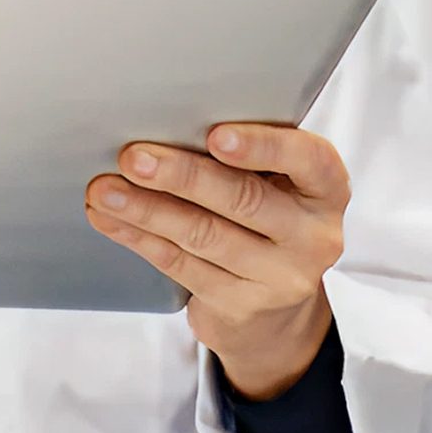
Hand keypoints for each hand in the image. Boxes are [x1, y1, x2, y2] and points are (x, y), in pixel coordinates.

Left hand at [83, 123, 348, 399]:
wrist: (275, 312)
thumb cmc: (265, 219)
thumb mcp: (276, 184)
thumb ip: (243, 155)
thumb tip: (165, 120)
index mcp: (326, 189)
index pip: (308, 160)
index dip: (263, 146)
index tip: (215, 135)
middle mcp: (313, 235)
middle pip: (243, 199)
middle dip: (182, 175)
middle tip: (133, 157)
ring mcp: (280, 277)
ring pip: (204, 235)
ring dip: (147, 209)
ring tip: (105, 190)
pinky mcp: (241, 306)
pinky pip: (181, 265)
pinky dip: (139, 238)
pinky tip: (110, 220)